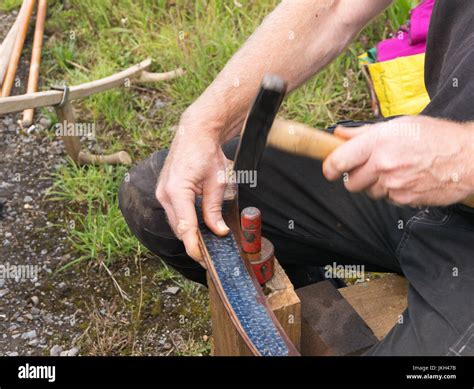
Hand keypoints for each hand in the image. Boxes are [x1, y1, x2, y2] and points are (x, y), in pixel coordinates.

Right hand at [156, 118, 229, 265]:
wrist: (195, 133)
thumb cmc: (206, 153)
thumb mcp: (217, 183)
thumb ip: (214, 209)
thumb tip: (218, 231)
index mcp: (177, 191)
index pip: (185, 227)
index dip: (194, 246)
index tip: (203, 258)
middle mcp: (164, 193)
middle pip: (179, 228)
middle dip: (192, 243)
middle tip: (209, 256)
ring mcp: (161, 192)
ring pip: (175, 222)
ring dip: (188, 234)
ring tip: (205, 245)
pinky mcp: (164, 191)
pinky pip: (174, 213)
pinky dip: (185, 222)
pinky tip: (197, 229)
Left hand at [323, 116, 473, 205]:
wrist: (467, 158)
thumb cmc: (435, 136)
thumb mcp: (398, 125)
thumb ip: (363, 133)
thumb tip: (339, 134)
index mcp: (378, 142)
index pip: (339, 161)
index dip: (329, 168)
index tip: (329, 170)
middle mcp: (383, 165)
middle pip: (351, 182)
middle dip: (356, 176)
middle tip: (368, 167)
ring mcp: (394, 184)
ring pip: (369, 192)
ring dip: (374, 184)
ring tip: (393, 171)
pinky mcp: (404, 199)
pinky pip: (386, 199)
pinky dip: (391, 192)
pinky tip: (405, 179)